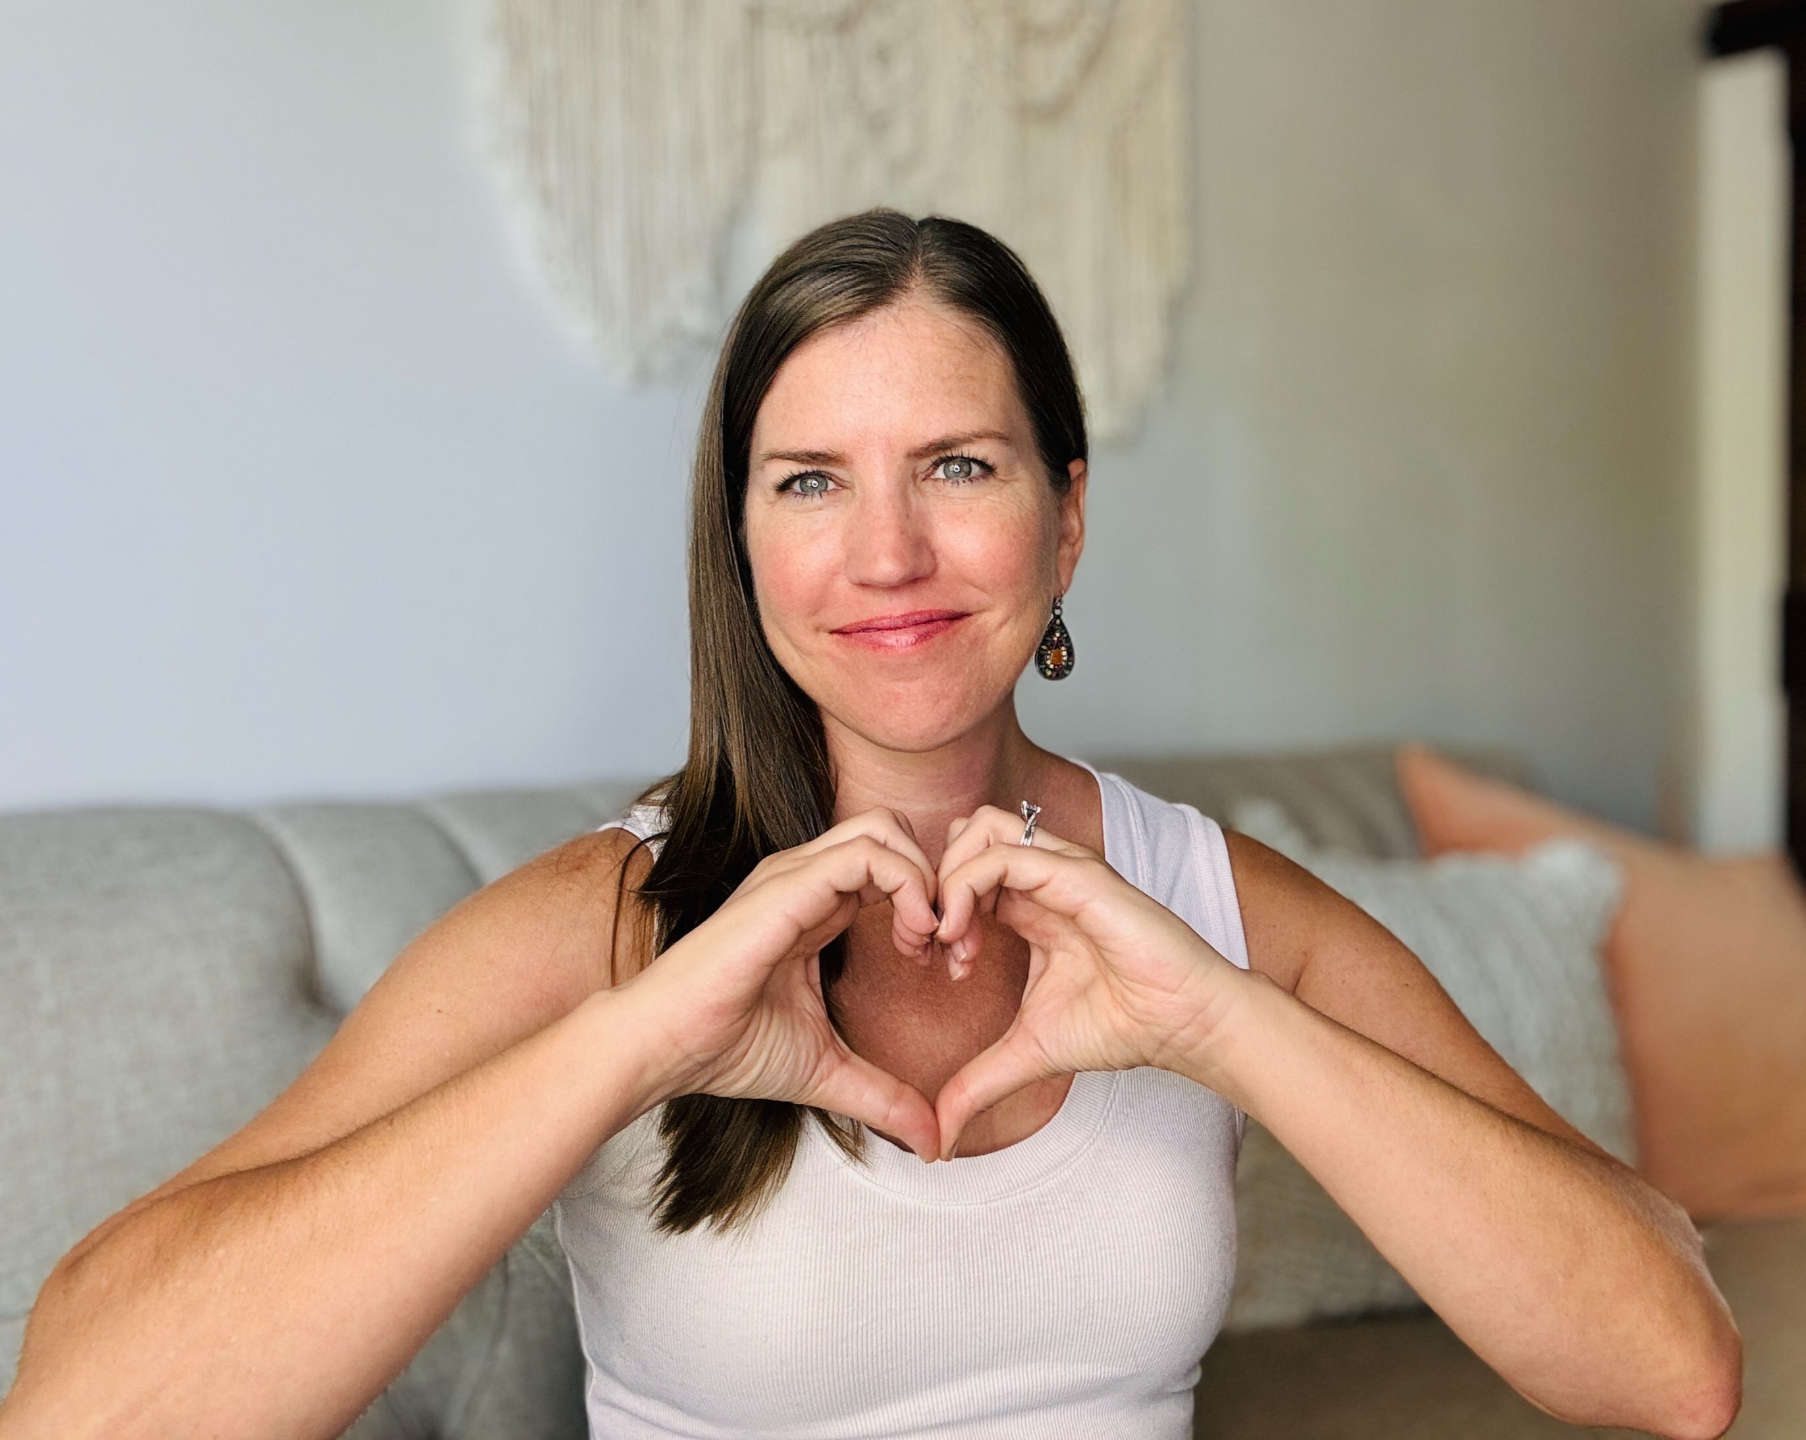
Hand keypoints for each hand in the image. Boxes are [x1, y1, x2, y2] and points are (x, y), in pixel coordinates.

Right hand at [621, 809, 942, 1161]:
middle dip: (938, 880)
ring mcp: (795, 876)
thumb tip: (935, 1142)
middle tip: (948, 945)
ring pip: (884, 830)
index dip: (932, 905)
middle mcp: (806, 879)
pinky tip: (913, 938)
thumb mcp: (827, 1072)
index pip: (890, 867)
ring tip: (931, 941)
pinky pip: (867, 854)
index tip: (946, 963)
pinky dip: (909, 884)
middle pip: (893, 832)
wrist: (663, 1049)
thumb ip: (884, 1096)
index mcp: (816, 907)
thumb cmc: (725, 1050)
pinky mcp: (788, 886)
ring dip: (927, 879)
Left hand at [930, 805, 1246, 1159]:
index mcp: (1033, 904)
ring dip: (947, 879)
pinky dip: (967, 887)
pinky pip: (1006, 855)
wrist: (1185, 1025)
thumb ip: (977, 1084)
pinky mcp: (1078, 875)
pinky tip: (963, 939)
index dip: (936, 910)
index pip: (966, 871)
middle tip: (930, 945)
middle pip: (966, 835)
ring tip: (947, 938)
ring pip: (980, 829)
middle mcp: (1045, 877)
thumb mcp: (1028, 1053)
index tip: (932, 965)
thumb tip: (937, 1138)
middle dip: (932, 884)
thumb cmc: (1123, 1025)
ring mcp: (1062, 869)